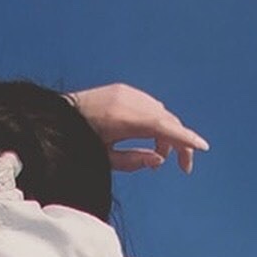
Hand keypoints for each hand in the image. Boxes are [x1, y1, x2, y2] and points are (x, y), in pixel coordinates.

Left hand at [66, 82, 208, 174]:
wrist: (54, 117)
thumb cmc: (76, 142)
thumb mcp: (104, 159)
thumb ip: (134, 161)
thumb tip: (159, 160)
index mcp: (123, 119)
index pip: (163, 127)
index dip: (185, 138)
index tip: (202, 147)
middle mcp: (128, 100)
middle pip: (166, 120)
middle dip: (178, 142)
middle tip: (182, 167)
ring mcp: (126, 92)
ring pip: (159, 113)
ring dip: (165, 133)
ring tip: (158, 154)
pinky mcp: (123, 89)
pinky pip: (149, 106)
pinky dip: (155, 121)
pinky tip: (148, 137)